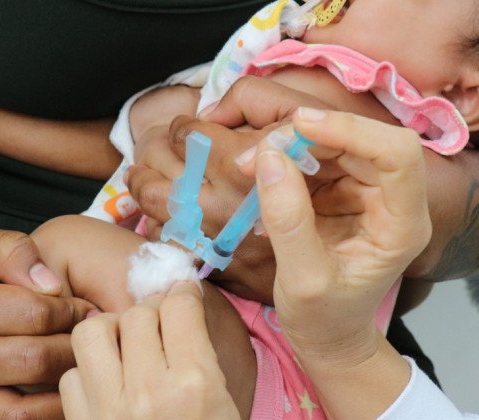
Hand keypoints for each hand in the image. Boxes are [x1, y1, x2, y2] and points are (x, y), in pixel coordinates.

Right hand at [0, 229, 93, 419]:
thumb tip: (49, 283)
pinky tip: (63, 410)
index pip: (34, 314)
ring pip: (23, 415)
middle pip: (33, 362)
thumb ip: (14, 250)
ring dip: (66, 398)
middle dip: (75, 349)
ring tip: (84, 376)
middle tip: (94, 343)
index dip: (71, 310)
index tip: (86, 310)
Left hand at [60, 283, 243, 419]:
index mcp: (195, 384)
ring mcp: (108, 412)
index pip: (178, 307)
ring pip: (92, 333)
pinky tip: (107, 384)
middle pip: (136, 314)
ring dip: (110, 332)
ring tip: (125, 347)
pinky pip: (71, 376)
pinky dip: (88, 373)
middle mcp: (148, 392)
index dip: (182, 294)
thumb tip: (180, 305)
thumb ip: (200, 354)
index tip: (182, 296)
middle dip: (149, 314)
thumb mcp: (223, 405)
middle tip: (157, 327)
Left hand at [127, 77, 332, 301]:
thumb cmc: (325, 177)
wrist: (336, 261)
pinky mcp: (210, 261)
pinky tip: (167, 211)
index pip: (187, 133)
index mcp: (242, 163)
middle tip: (159, 148)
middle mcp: (222, 201)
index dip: (184, 127)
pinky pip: (165, 236)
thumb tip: (207, 112)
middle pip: (158, 166)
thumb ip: (252, 98)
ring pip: (151, 202)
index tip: (188, 130)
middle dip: (153, 152)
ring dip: (142, 183)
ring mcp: (211, 235)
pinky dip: (157, 220)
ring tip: (143, 175)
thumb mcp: (299, 117)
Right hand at [248, 108, 430, 361]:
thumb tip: (269, 158)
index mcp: (403, 225)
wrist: (327, 335)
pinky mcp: (342, 190)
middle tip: (256, 153)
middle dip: (307, 137)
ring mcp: (368, 192)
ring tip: (247, 165)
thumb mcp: (303, 280)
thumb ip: (288, 221)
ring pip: (335, 143)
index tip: (300, 125)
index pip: (397, 155)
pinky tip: (258, 177)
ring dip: (289, 145)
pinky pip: (316, 157)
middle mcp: (393, 200)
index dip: (352, 129)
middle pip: (362, 141)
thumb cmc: (325, 318)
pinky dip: (284, 159)